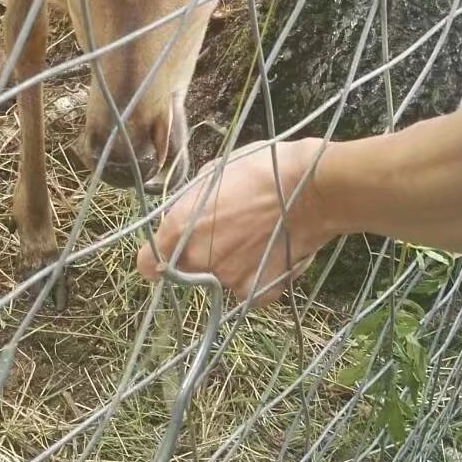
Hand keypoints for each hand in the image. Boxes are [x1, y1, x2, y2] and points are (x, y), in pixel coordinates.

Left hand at [136, 137, 330, 306]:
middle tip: (230, 232)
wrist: (313, 188)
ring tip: (259, 237)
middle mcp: (197, 259)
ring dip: (233, 264)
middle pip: (187, 270)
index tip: (172, 251)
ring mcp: (228, 279)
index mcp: (179, 229)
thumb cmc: (262, 168)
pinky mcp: (259, 292)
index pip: (147, 264)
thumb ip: (192, 202)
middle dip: (201, 256)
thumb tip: (187, 214)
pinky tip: (274, 253)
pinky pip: (250, 290)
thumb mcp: (214, 172)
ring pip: (221, 279)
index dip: (158, 258)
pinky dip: (259, 278)